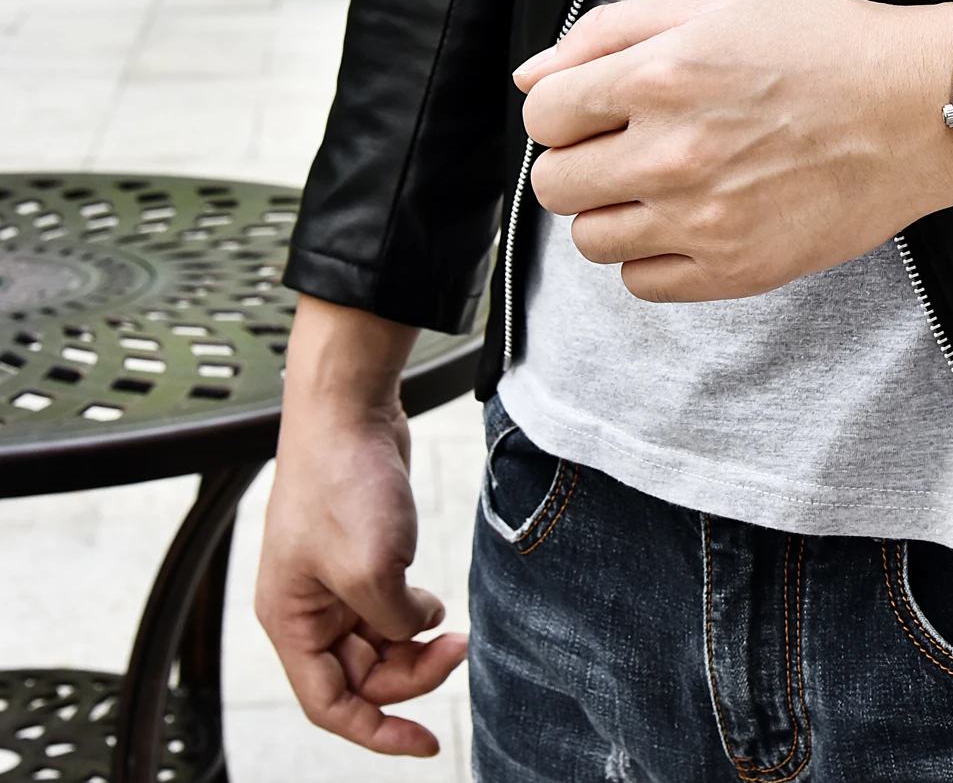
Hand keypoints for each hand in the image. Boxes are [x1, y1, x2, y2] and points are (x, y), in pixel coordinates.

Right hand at [255, 298, 465, 756]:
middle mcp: (306, 608)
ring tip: (454, 628)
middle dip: (412, 674)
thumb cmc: (343, 482)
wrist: (351, 412)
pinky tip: (435, 603)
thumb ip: (393, 622)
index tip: (426, 742)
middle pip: (361, 676)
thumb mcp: (373, 570)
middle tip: (460, 651)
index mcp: (290, 621)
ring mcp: (333, 583)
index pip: (329, 704)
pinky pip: (390, 610)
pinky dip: (416, 615)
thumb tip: (415, 634)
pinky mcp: (362, 558)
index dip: (377, 730)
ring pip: (380, 644)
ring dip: (417, 646)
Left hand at [514, 0, 952, 303]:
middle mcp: (671, 154)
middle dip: (581, 161)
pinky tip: (693, 220)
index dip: (567, 108)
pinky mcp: (736, 269)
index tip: (600, 107)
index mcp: (658, 77)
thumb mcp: (715, 4)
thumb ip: (610, 31)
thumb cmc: (826, 47)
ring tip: (664, 186)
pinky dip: (653, 256)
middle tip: (631, 146)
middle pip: (554, 184)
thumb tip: (533, 75)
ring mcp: (703, 220)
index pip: (544, 115)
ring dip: (613, 212)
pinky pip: (642, 284)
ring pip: (590, 240)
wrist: (920, 107)